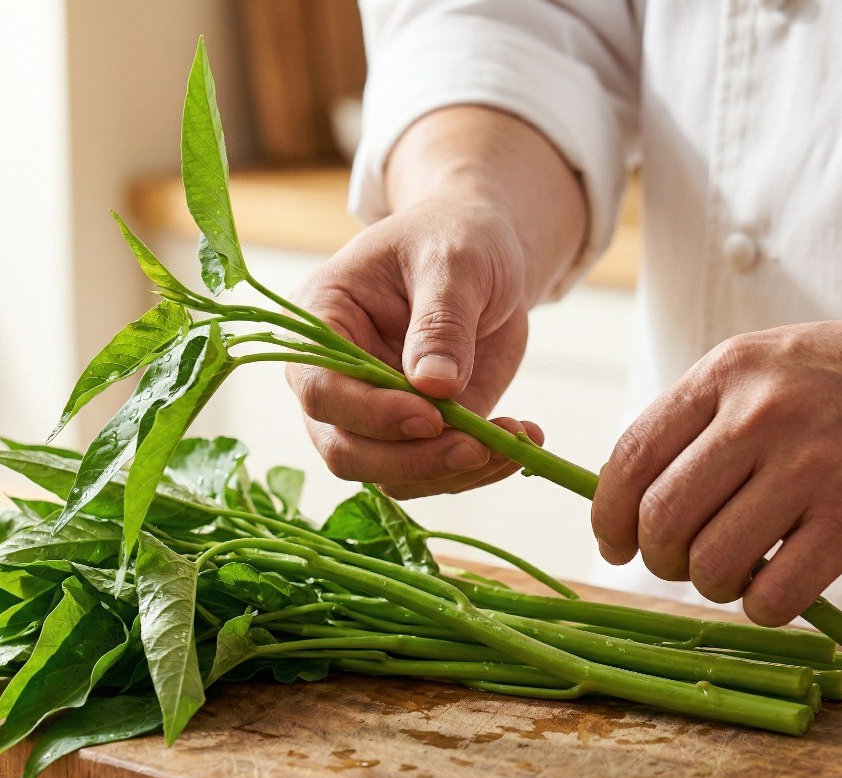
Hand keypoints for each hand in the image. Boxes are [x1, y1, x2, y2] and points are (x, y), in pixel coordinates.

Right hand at [285, 105, 586, 499]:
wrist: (485, 254)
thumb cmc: (456, 238)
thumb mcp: (454, 262)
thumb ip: (441, 320)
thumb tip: (435, 388)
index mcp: (321, 323)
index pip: (321, 389)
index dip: (370, 414)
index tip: (430, 418)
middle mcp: (336, 380)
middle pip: (346, 449)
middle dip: (412, 460)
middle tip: (477, 448)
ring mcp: (373, 415)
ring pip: (390, 475)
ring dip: (451, 473)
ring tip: (514, 443)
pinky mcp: (416, 435)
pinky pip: (433, 473)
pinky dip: (477, 470)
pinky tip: (520, 443)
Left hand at [591, 308, 841, 624]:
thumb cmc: (840, 380)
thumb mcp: (758, 368)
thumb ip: (692, 421)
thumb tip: (622, 495)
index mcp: (726, 373)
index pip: (631, 457)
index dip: (608, 515)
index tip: (614, 543)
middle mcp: (762, 416)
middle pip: (662, 518)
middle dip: (655, 557)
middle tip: (674, 561)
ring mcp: (811, 468)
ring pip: (712, 564)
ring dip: (708, 585)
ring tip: (730, 571)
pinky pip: (774, 595)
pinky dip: (760, 608)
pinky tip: (773, 587)